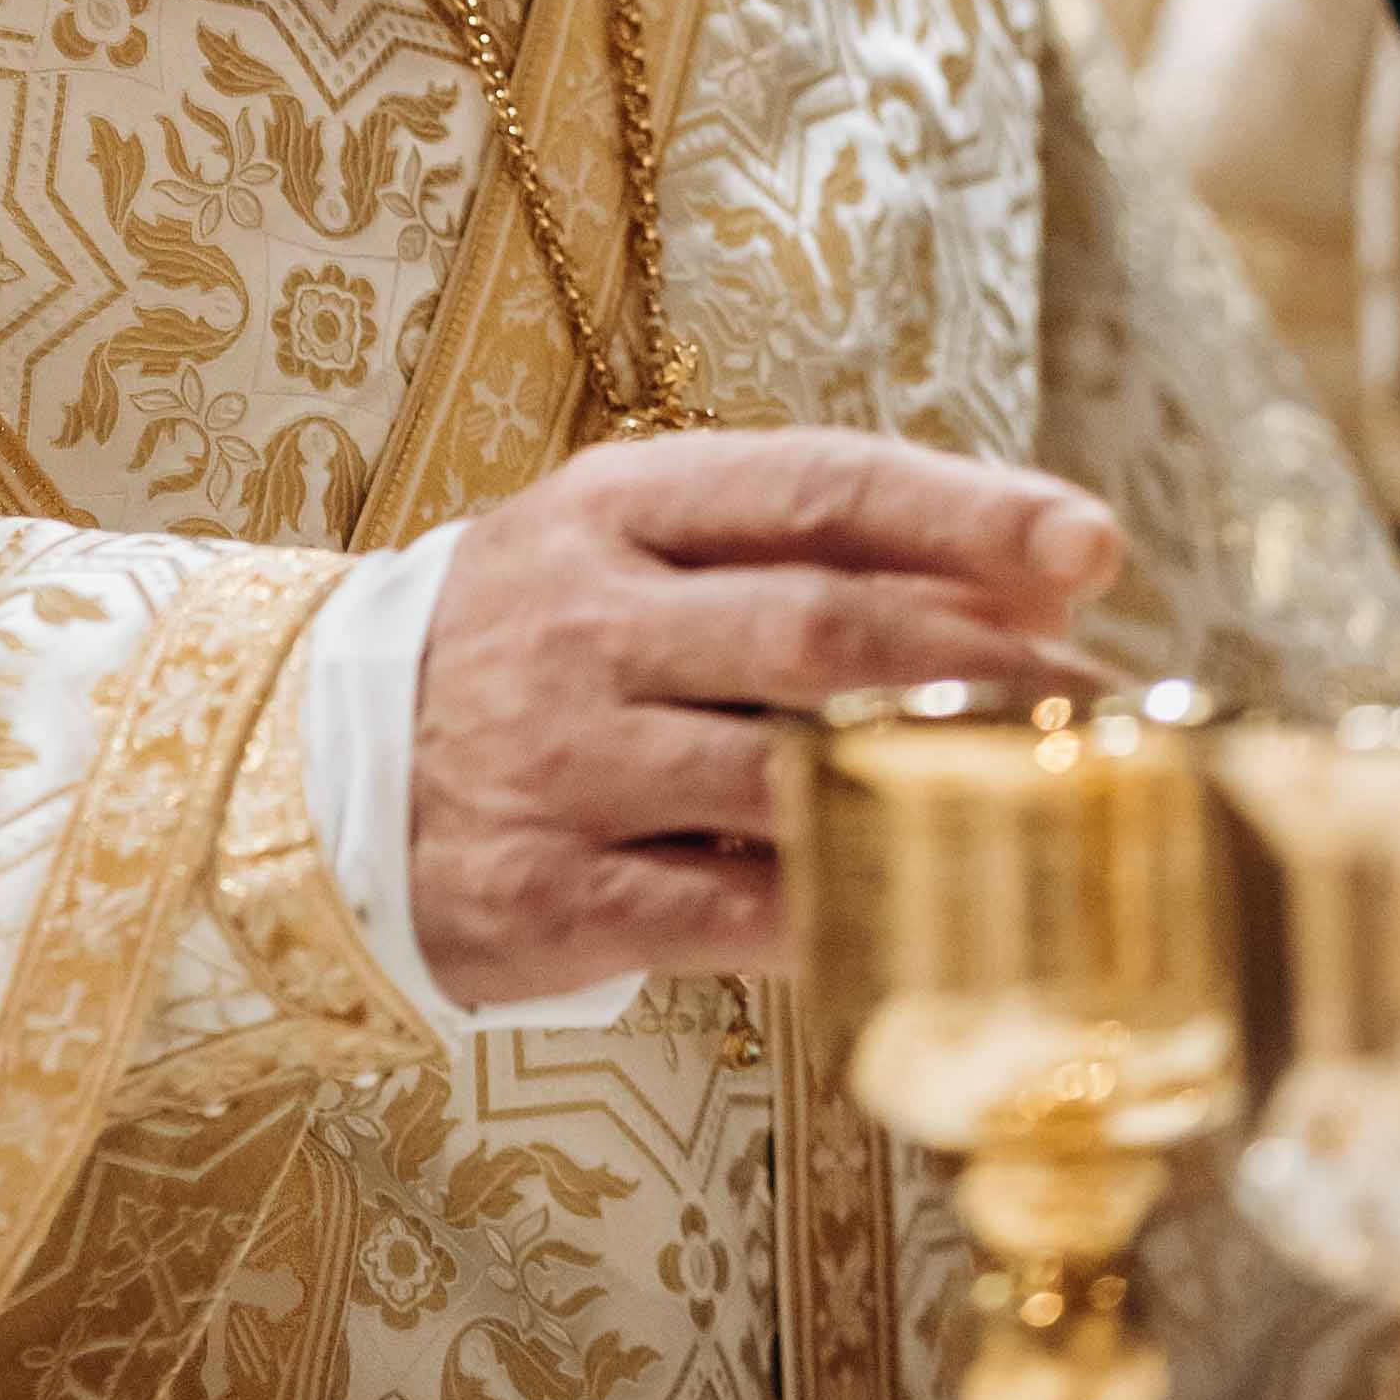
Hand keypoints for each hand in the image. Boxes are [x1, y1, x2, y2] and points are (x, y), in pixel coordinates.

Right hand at [406, 430, 1124, 1009]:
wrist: (301, 767)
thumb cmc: (524, 649)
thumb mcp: (625, 548)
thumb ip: (795, 553)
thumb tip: (1027, 574)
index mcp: (616, 508)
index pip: (820, 488)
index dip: (969, 513)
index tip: (1092, 542)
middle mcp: (587, 623)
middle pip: (823, 631)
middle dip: (987, 664)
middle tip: (1098, 696)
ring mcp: (563, 761)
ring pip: (791, 778)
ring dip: (934, 793)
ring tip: (1044, 805)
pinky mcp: (551, 893)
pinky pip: (733, 912)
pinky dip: (841, 910)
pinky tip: (922, 909)